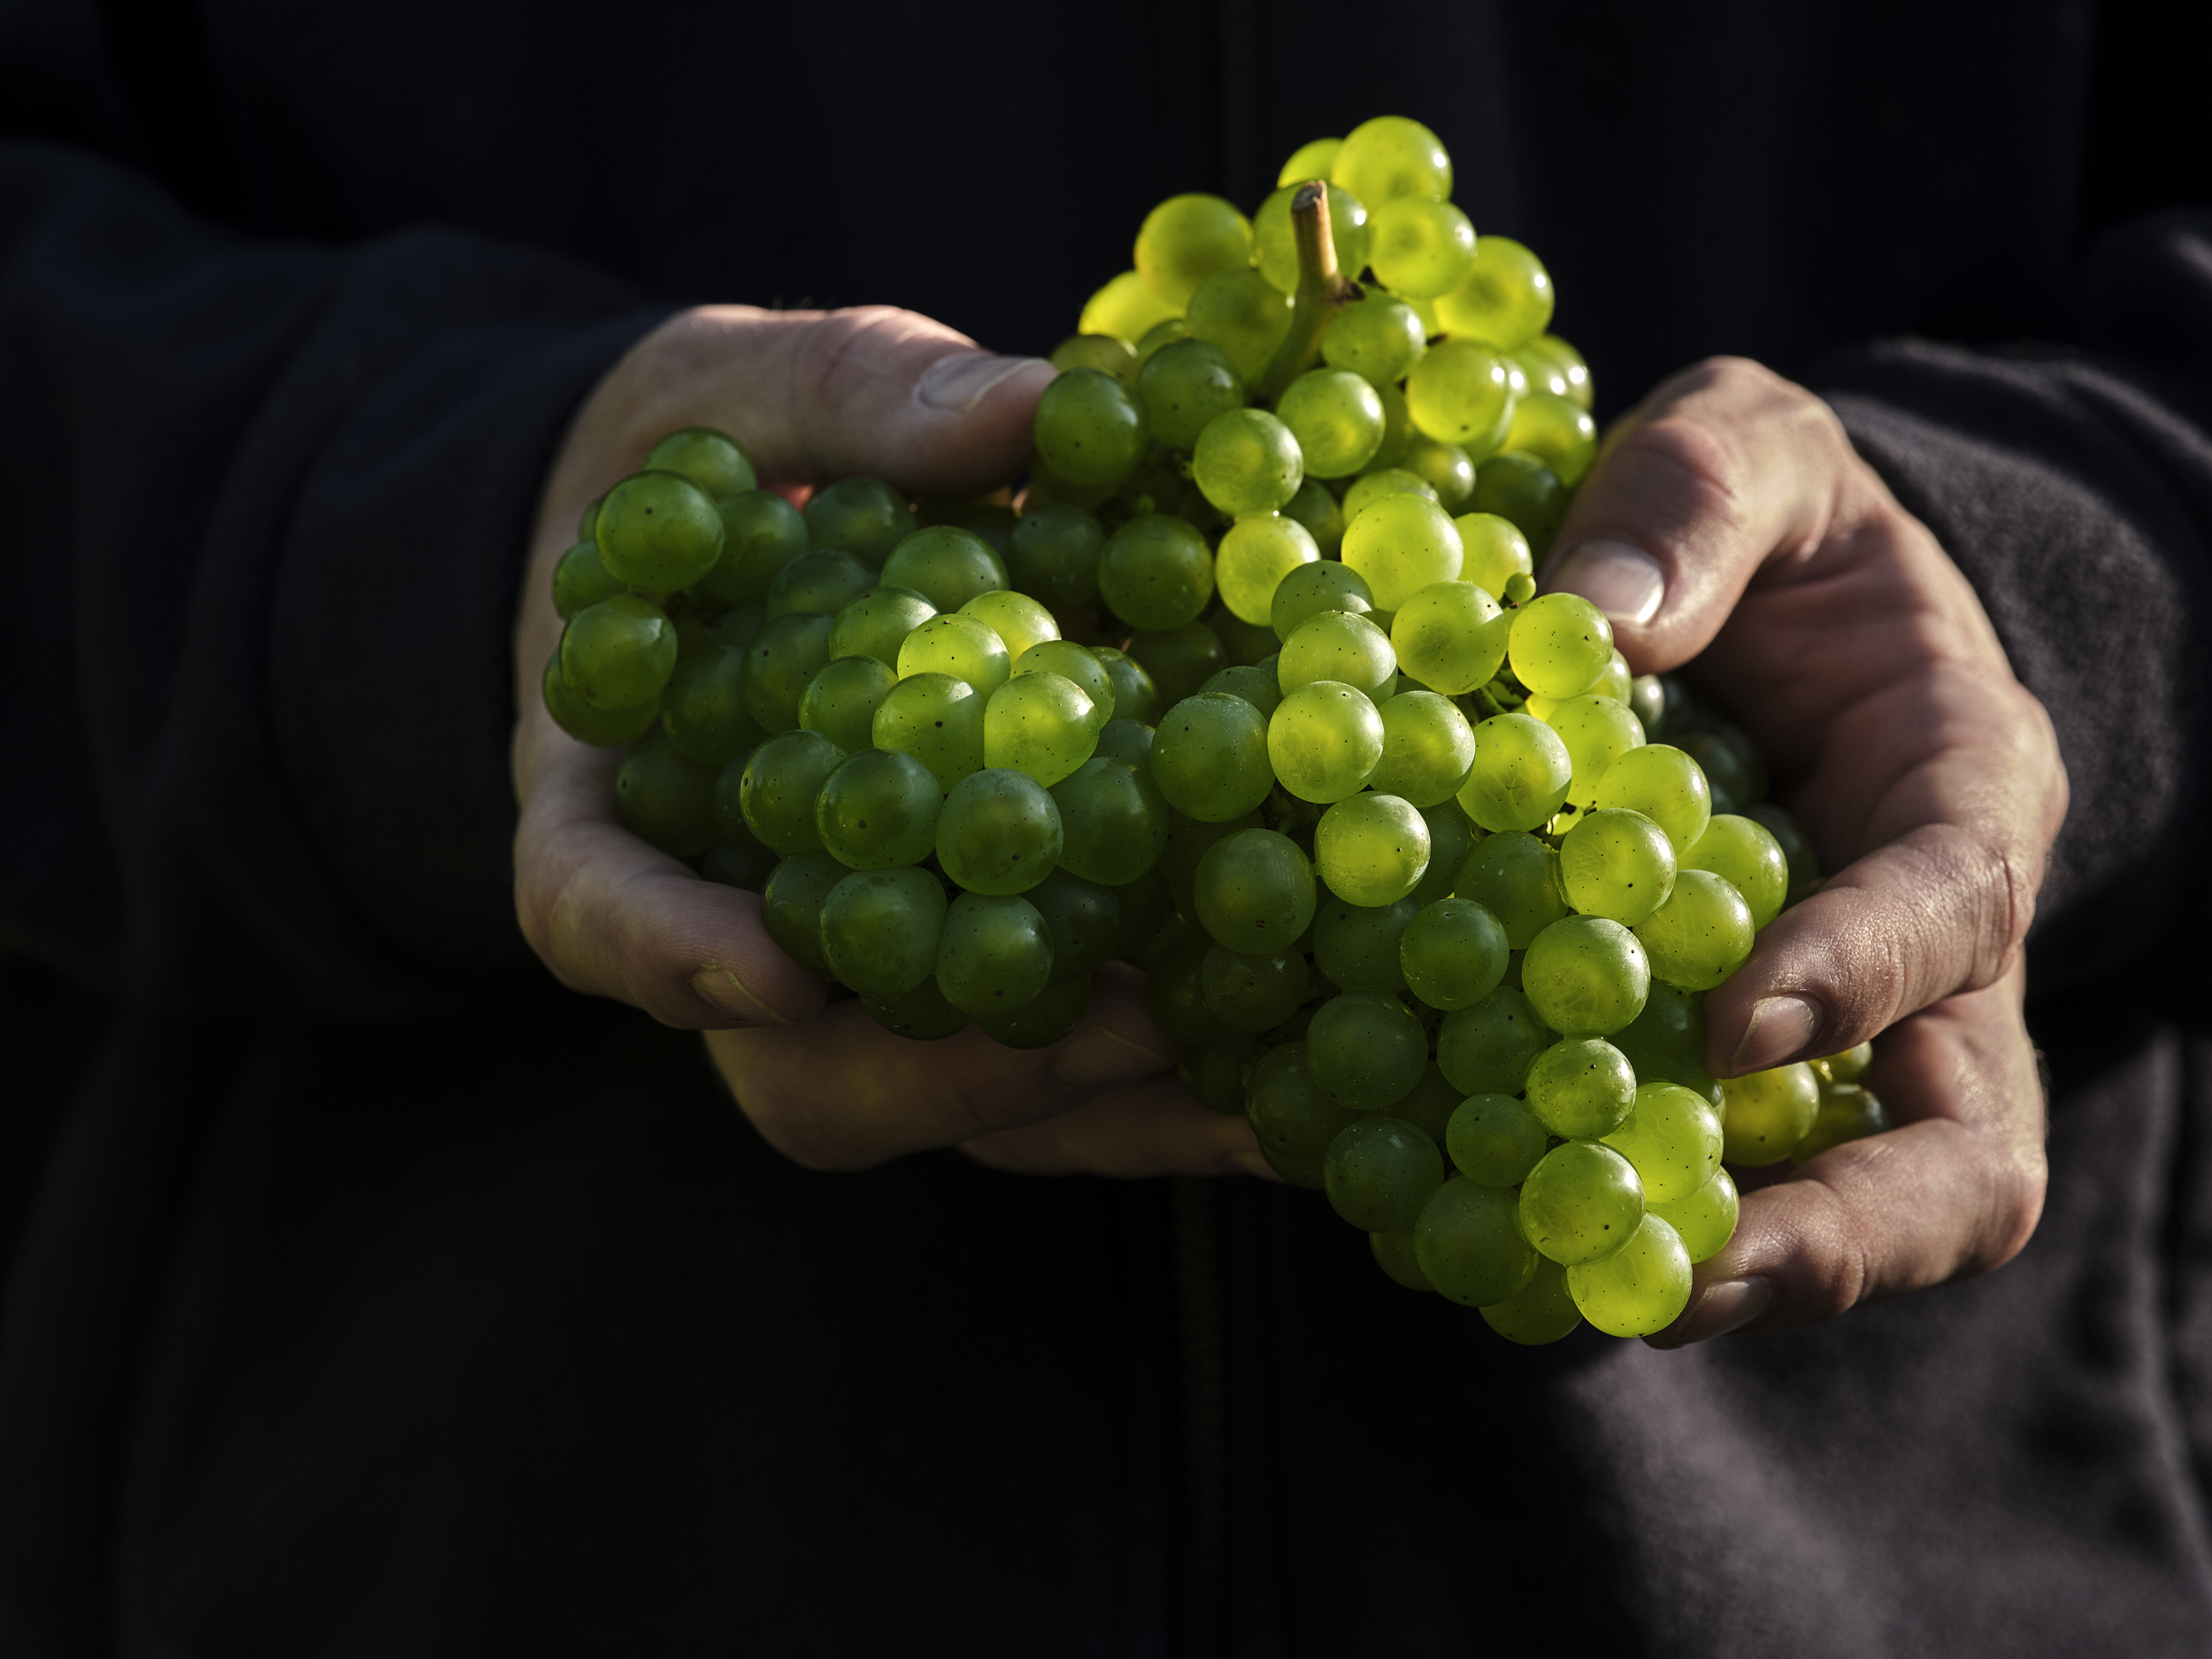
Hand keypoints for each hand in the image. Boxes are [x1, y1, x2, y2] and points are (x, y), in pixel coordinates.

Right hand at [511, 304, 1263, 1177]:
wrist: (752, 513)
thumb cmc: (717, 449)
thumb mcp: (746, 387)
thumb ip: (855, 398)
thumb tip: (1035, 406)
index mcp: (625, 790)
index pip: (592, 904)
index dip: (662, 953)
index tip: (767, 971)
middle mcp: (744, 917)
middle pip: (802, 1070)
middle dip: (957, 1070)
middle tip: (1127, 1016)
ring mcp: (875, 963)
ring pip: (955, 1102)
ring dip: (1102, 1106)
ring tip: (1264, 1090)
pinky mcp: (995, 961)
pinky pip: (1062, 1068)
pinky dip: (1172, 1084)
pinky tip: (1299, 1069)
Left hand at [1540, 357, 2065, 1344]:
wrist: (1775, 593)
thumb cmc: (1776, 519)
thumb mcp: (1748, 447)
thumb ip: (1692, 501)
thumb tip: (1580, 629)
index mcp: (1960, 783)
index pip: (1954, 903)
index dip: (1862, 971)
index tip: (1732, 1025)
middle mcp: (1934, 941)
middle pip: (1968, 1142)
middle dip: (1850, 1228)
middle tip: (1691, 1275)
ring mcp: (1851, 1026)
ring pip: (1867, 1198)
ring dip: (1747, 1266)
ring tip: (1588, 1294)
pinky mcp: (1746, 1061)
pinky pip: (1727, 1170)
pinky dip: (1639, 1212)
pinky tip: (1504, 1230)